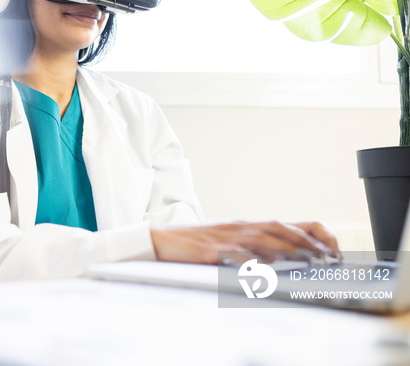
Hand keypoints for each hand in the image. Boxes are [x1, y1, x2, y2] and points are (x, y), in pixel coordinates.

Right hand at [150, 220, 339, 264]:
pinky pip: (237, 254)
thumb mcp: (225, 242)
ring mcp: (226, 238)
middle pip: (279, 228)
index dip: (309, 233)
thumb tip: (279, 259)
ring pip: (263, 238)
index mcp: (244, 226)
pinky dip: (255, 259)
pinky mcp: (212, 250)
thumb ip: (249, 248)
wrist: (160, 239)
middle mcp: (239, 228)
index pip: (285, 223)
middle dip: (307, 240)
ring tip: (310, 259)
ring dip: (290, 248)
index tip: (328, 248)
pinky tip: (269, 266)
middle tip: (328, 255)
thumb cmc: (193, 243)